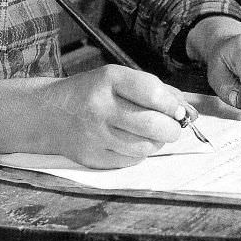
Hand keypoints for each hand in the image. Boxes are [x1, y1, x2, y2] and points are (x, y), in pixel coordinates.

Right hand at [41, 65, 184, 167]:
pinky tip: (128, 141)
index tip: (177, 109)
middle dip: (171, 129)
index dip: (172, 104)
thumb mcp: (118, 78)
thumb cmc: (92, 92)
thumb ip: (155, 91)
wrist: (50, 113)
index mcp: (109, 79)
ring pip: (146, 147)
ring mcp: (96, 135)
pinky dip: (138, 153)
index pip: (152, 92)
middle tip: (172, 127)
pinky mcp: (93, 158)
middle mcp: (101, 107)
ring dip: (156, 142)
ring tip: (148, 133)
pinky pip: (131, 161)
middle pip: (153, 125)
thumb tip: (190, 111)